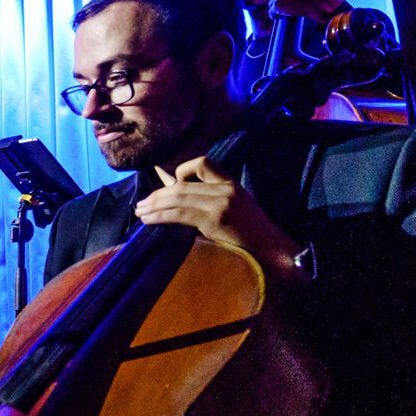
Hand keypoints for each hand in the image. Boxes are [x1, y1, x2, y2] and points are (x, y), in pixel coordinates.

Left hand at [134, 158, 301, 277]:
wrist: (275, 253)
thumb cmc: (252, 238)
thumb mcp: (235, 211)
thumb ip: (209, 201)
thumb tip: (177, 197)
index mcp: (232, 184)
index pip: (202, 162)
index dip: (181, 171)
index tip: (167, 186)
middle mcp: (226, 189)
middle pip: (182, 182)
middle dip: (158, 194)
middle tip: (141, 204)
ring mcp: (221, 202)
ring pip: (177, 196)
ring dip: (154, 204)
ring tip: (140, 212)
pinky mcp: (215, 219)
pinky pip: (179, 213)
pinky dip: (160, 216)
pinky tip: (149, 221)